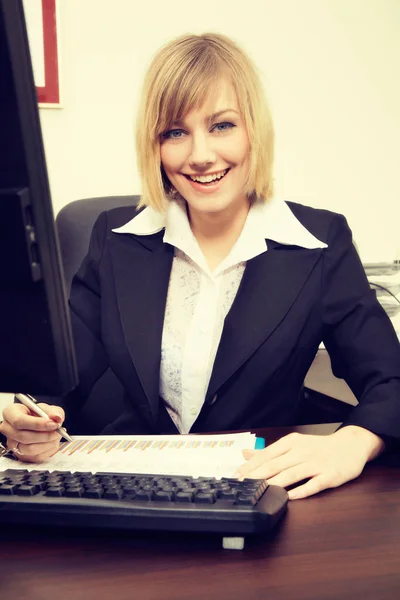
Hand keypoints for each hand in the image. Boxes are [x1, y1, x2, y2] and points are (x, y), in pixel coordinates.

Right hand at [0, 402, 64, 462]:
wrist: (38, 423)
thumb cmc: (38, 414)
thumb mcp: (47, 408)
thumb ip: (53, 411)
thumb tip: (57, 417)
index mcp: (10, 413)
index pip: (19, 421)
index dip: (38, 424)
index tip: (53, 424)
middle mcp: (8, 429)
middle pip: (24, 437)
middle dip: (45, 435)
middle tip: (57, 430)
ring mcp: (13, 444)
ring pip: (29, 449)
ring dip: (47, 443)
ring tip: (56, 435)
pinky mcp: (21, 455)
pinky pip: (35, 457)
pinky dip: (48, 450)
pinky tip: (52, 441)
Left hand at [235, 426, 384, 499]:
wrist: (351, 444)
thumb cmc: (318, 447)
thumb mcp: (293, 444)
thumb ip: (269, 451)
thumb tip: (245, 454)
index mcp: (291, 443)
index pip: (266, 455)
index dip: (250, 467)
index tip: (235, 477)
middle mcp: (302, 452)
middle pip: (275, 465)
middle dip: (256, 476)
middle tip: (241, 486)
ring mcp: (316, 464)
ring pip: (292, 474)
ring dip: (275, 483)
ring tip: (260, 492)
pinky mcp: (330, 475)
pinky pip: (313, 484)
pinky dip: (301, 491)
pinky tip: (290, 498)